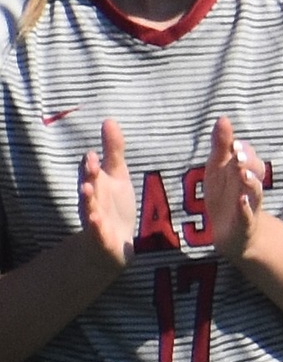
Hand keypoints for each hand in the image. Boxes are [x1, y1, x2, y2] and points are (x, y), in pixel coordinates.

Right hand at [77, 119, 135, 268]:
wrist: (114, 241)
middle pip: (89, 187)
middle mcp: (92, 200)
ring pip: (89, 209)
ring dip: (88, 200)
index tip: (94, 154)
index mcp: (95, 184)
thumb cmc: (113, 204)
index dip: (92, 164)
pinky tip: (96, 221)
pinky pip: (98, 233)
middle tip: (91, 165)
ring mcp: (95, 219)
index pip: (91, 172)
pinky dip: (97, 227)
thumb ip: (113, 150)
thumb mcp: (116, 175)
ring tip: (87, 190)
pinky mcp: (102, 238)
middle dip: (89, 176)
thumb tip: (108, 119)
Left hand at [205, 116, 270, 260]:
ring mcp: (249, 204)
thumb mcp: (217, 169)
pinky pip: (247, 216)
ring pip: (255, 192)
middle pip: (256, 171)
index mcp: (243, 170)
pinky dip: (245, 209)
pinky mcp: (245, 224)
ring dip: (250, 182)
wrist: (230, 232)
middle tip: (239, 154)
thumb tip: (223, 117)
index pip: (248, 155)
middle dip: (249, 162)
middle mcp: (249, 185)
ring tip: (242, 174)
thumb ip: (221, 145)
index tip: (235, 143)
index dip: (244, 149)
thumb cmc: (224, 195)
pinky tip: (241, 202)